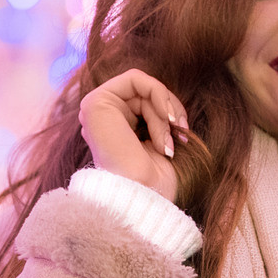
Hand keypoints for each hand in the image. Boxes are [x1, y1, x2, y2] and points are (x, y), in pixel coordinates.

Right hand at [76, 68, 188, 203]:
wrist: (143, 198)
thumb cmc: (155, 181)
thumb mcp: (160, 139)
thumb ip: (157, 115)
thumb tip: (167, 100)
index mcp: (112, 128)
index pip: (143, 100)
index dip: (168, 111)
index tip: (183, 133)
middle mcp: (100, 118)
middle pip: (144, 92)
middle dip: (170, 110)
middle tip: (180, 134)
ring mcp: (94, 110)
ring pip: (143, 87)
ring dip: (165, 112)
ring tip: (168, 141)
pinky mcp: (95, 103)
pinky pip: (136, 79)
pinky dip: (160, 94)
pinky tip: (167, 118)